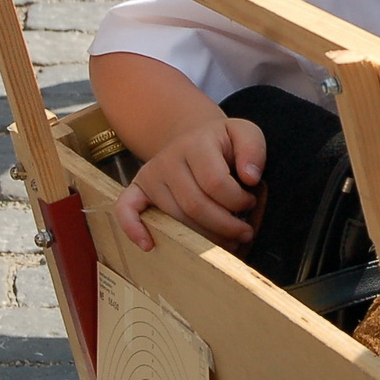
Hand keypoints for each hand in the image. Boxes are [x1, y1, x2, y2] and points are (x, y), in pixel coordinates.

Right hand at [115, 118, 264, 252]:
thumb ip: (253, 150)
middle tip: (244, 233)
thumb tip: (250, 177)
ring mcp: (150, 176)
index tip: (250, 203)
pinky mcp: (138, 189)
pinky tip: (148, 245)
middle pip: (195, 205)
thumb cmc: (223, 143)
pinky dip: (133, 229)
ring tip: (228, 240)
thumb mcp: (245, 134)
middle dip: (225, 226)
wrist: (194, 138)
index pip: (215, 182)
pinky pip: (126, 209)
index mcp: (196, 144)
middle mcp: (168, 160)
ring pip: (174, 218)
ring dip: (203, 237)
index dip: (237, 200)